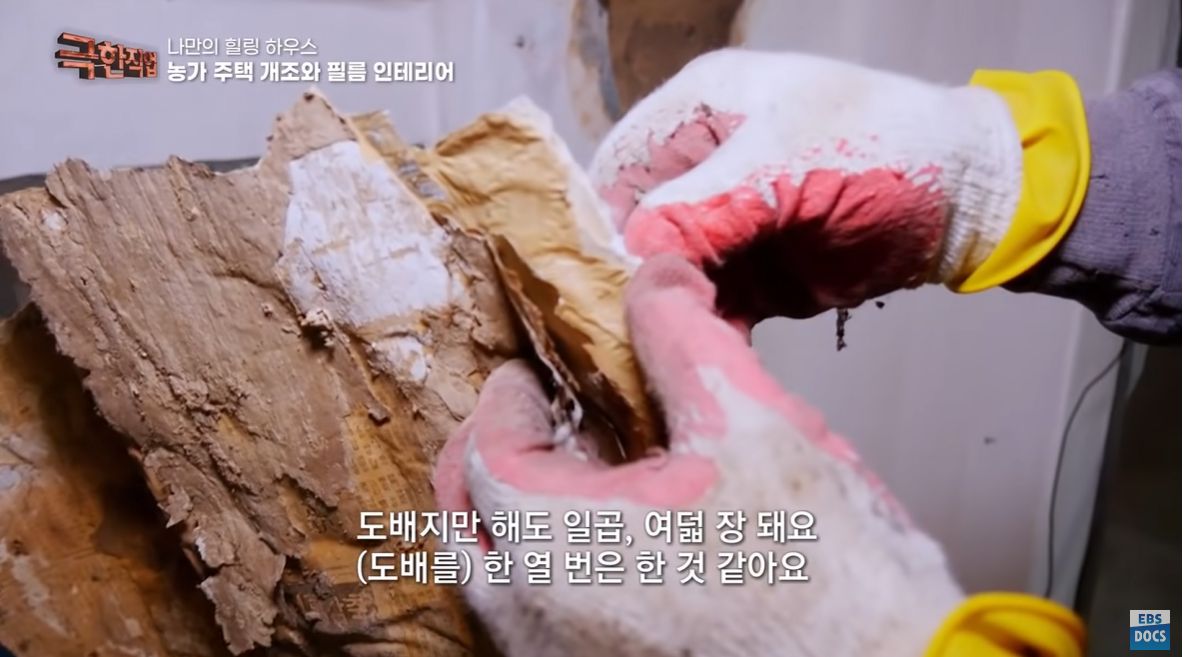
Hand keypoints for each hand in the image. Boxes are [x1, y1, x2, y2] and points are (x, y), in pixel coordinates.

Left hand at [434, 255, 964, 656]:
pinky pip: (535, 624)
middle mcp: (538, 623)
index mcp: (558, 551)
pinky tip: (606, 544)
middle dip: (491, 461)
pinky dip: (545, 573)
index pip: (487, 457)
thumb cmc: (831, 578)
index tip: (528, 379)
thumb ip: (684, 336)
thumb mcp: (753, 424)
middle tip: (531, 423)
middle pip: (468, 526)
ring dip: (511, 521)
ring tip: (567, 477)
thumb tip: (657, 278)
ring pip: (492, 584)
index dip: (503, 403)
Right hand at [589, 49, 1020, 322]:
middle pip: (634, 225)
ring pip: (666, 272)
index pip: (619, 164)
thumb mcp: (788, 165)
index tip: (595, 279)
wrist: (971, 200)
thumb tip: (630, 254)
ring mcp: (727, 222)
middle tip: (619, 331)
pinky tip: (697, 358)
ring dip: (661, 311)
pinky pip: (708, 305)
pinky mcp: (753, 273)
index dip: (603, 218)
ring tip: (654, 353)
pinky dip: (701, 331)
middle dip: (627, 276)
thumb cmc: (889, 147)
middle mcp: (703, 165)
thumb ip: (704, 207)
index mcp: (700, 109)